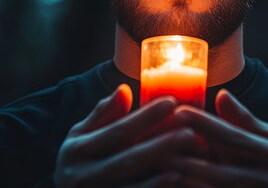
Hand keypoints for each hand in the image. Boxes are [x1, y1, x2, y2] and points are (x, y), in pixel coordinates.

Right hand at [53, 84, 198, 186]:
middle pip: (128, 160)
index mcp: (77, 151)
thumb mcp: (81, 136)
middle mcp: (83, 176)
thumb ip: (102, 115)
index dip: (145, 117)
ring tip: (187, 164)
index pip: (118, 131)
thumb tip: (124, 89)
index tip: (171, 102)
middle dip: (159, 147)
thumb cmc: (79, 162)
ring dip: (161, 179)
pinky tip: (177, 186)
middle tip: (190, 133)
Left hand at [165, 89, 267, 186]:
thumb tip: (221, 94)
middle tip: (155, 145)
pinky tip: (168, 184)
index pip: (233, 138)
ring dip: (183, 182)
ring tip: (156, 167)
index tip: (178, 110)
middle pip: (218, 172)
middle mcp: (267, 182)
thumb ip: (243, 119)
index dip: (205, 124)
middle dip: (184, 159)